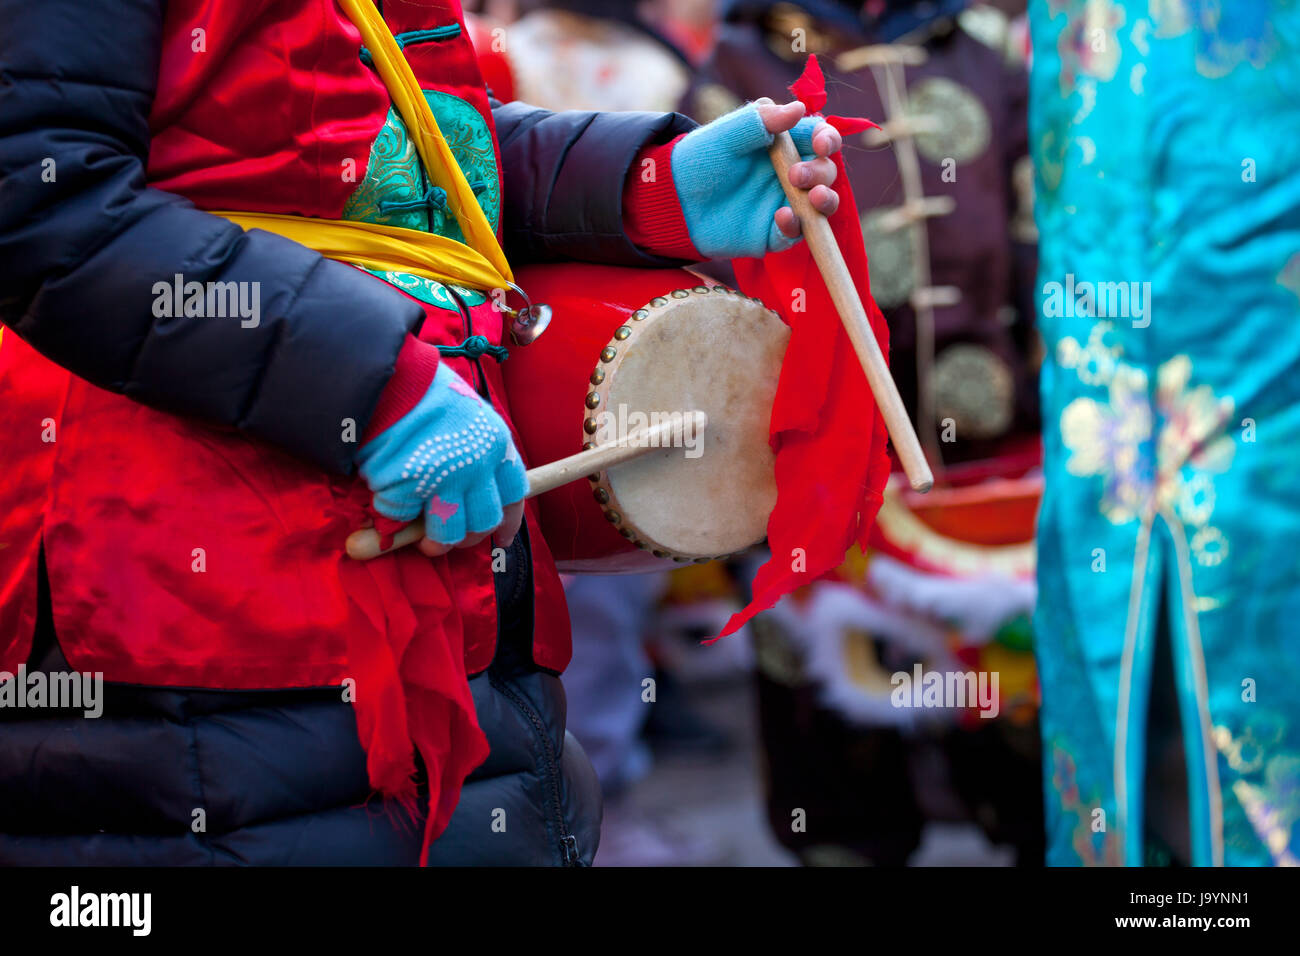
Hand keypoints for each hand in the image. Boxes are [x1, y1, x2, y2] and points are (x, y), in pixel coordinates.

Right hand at [356, 364, 526, 556]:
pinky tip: (390, 505)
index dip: (508, 521)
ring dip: (437, 543)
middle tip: (451, 538)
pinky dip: (394, 517)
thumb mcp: (468, 413)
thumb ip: (475, 451)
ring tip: (426, 542)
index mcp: (496, 445)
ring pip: (449, 532)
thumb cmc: (425, 390)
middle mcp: (476, 466)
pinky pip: (401, 518)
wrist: (386, 377)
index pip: (515, 496)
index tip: (501, 537)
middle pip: (484, 521)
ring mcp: (441, 480)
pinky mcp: (405, 489)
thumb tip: (474, 492)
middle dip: (469, 537)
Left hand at [667, 100, 843, 259]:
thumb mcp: (728, 132)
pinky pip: (797, 234)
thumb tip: (801, 109)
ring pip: (822, 205)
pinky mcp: (775, 233)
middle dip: (821, 172)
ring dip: (826, 201)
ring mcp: (786, 204)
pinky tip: (782, 217)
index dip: (827, 140)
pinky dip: (796, 226)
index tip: (820, 144)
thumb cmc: (702, 158)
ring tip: (813, 197)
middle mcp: (792, 174)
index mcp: (786, 145)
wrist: (676, 198)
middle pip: (826, 172)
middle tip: (795, 175)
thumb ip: (761, 119)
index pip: (821, 140)